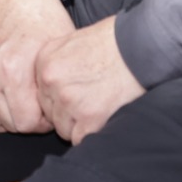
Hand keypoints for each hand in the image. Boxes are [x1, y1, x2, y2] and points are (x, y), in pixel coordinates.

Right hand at [0, 0, 76, 135]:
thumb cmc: (45, 22)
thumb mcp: (58, 54)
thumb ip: (53, 89)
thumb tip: (54, 117)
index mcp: (14, 70)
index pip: (26, 123)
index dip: (43, 122)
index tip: (50, 110)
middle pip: (9, 123)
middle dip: (27, 120)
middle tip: (39, 108)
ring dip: (8, 116)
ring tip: (22, 104)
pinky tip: (2, 108)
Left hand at [33, 17, 144, 144]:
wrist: (139, 47)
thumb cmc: (112, 42)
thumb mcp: (72, 42)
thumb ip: (56, 64)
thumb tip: (51, 85)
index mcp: (44, 61)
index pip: (41, 93)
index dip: (58, 98)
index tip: (75, 96)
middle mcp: (51, 80)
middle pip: (49, 112)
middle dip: (67, 113)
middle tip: (89, 104)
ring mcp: (68, 100)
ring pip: (63, 128)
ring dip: (78, 126)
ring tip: (98, 110)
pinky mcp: (89, 118)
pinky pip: (80, 139)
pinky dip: (91, 135)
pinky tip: (103, 121)